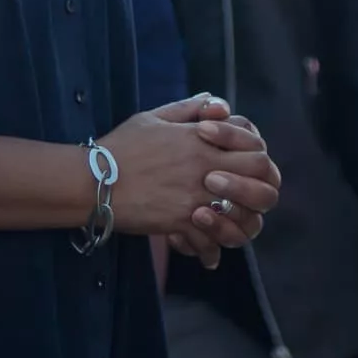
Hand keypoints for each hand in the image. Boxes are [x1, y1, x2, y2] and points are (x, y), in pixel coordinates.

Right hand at [100, 97, 279, 262]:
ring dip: (243, 224)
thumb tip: (212, 101)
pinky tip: (208, 256)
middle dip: (261, 191)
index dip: (259, 157)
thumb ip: (188, 109)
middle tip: (246, 200)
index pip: (257, 147)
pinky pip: (211, 242)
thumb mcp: (154, 118)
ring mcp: (198, 196)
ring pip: (246, 217)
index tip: (245, 167)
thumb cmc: (121, 147)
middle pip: (263, 181)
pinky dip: (211, 252)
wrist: (94, 180)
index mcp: (204, 140)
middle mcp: (208, 168)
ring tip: (231, 227)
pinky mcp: (182, 221)